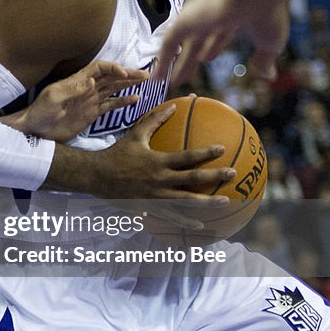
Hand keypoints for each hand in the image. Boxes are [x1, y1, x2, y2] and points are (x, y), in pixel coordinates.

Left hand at [22, 61, 147, 141]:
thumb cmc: (40, 111)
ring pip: (113, 88)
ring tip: (143, 81)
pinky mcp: (92, 113)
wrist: (35, 130)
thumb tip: (92, 81)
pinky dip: (122, 101)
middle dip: (127, 74)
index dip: (113, 68)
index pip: (99, 68)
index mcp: (77, 80)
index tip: (123, 73)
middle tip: (145, 74)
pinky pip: (110, 105)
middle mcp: (87, 88)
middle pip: (110, 76)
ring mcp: (90, 100)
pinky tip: (134, 99)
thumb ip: (72, 90)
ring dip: (128, 84)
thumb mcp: (53, 98)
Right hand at [93, 102, 235, 226]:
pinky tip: (201, 225)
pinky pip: (171, 217)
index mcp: (158, 161)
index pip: (187, 156)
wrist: (97, 176)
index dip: (205, 152)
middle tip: (232, 174)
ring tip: (225, 203)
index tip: (223, 148)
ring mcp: (155, 196)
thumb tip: (175, 105)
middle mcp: (159, 180)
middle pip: (192, 179)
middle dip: (214, 176)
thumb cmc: (117, 153)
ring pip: (185, 202)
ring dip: (206, 203)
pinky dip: (186, 221)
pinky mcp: (149, 208)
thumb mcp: (136, 134)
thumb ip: (156, 120)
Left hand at [155, 0, 288, 84]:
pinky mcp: (184, 21)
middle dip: (191, 58)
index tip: (205, 59)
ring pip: (180, 43)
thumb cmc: (267, 14)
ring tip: (166, 79)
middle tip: (183, 74)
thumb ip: (265, 59)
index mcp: (233, 16)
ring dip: (174, 62)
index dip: (212, 48)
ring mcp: (197, 18)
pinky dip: (162, 61)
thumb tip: (266, 75)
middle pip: (197, 41)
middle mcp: (213, 16)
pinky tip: (155, 78)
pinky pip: (167, 44)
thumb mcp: (270, 42)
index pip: (219, 34)